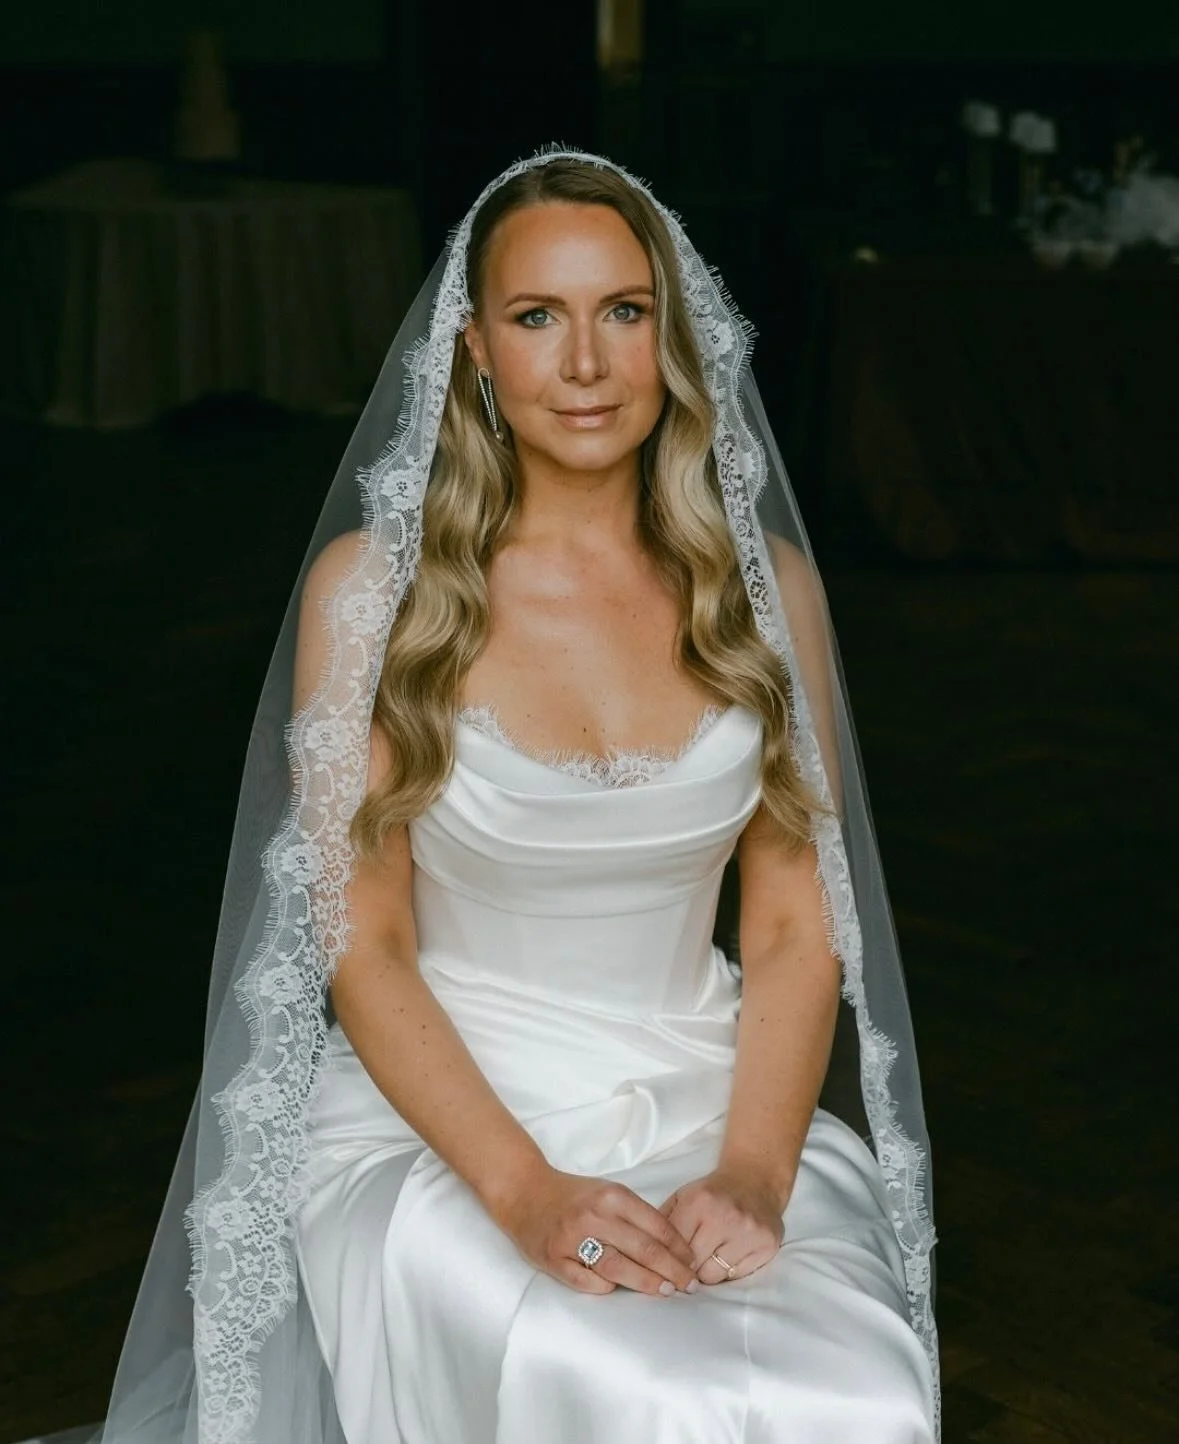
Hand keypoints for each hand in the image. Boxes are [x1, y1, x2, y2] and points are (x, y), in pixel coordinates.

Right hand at [497, 1165, 700, 1296]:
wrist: (525, 1192)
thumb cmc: (574, 1195)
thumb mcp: (607, 1192)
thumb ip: (634, 1215)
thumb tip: (671, 1247)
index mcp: (612, 1196)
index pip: (656, 1226)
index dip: (679, 1248)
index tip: (693, 1263)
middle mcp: (595, 1216)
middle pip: (643, 1249)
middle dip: (672, 1270)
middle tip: (689, 1286)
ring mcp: (573, 1239)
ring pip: (619, 1268)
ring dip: (646, 1282)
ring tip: (665, 1292)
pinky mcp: (555, 1259)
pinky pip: (587, 1281)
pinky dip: (606, 1287)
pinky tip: (619, 1290)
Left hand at [658, 1165, 786, 1285]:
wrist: (755, 1180)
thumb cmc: (712, 1193)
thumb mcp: (682, 1197)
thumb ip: (661, 1223)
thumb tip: (645, 1254)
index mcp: (698, 1202)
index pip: (673, 1247)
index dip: (667, 1258)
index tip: (665, 1263)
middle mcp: (725, 1217)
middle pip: (692, 1265)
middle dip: (686, 1268)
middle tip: (687, 1264)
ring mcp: (748, 1232)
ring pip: (713, 1276)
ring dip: (707, 1272)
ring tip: (709, 1256)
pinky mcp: (766, 1245)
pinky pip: (737, 1276)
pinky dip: (728, 1270)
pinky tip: (729, 1254)